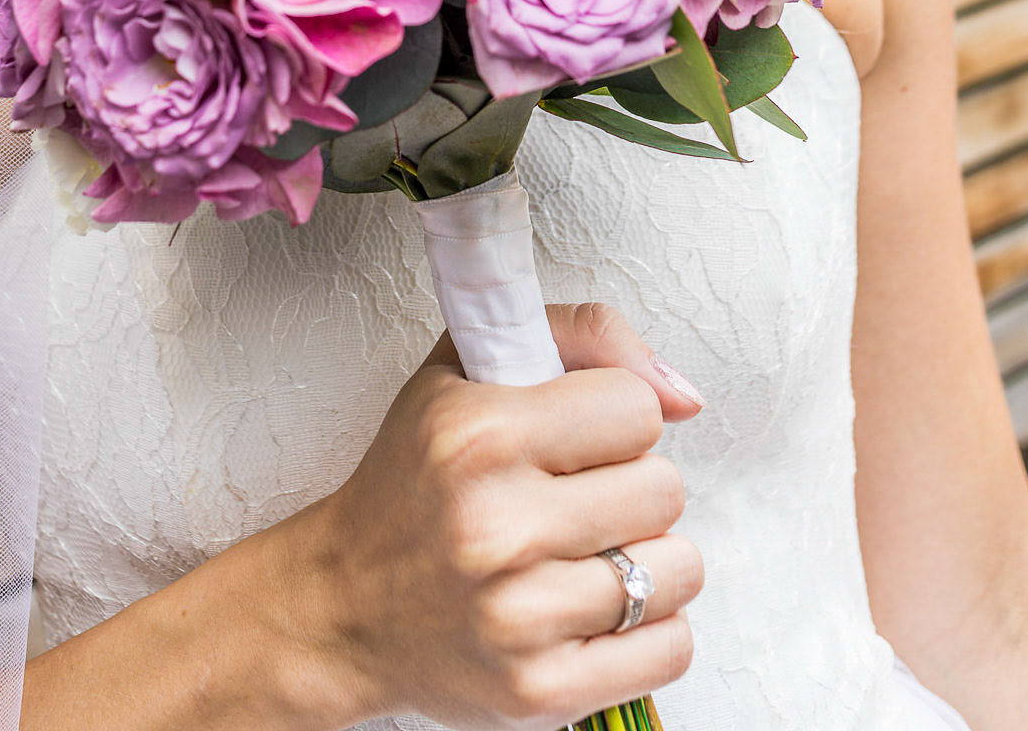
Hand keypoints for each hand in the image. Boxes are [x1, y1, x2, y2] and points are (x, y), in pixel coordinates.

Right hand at [300, 300, 704, 729]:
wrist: (342, 604)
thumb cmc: (415, 479)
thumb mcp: (469, 368)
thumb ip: (583, 337)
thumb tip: (685, 396)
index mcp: (480, 434)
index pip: (636, 408)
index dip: (616, 418)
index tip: (579, 437)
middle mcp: (498, 525)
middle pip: (664, 489)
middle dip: (631, 488)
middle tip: (577, 498)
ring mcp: (518, 617)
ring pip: (678, 569)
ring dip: (646, 559)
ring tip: (587, 553)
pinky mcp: (539, 691)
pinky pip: (668, 649)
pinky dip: (648, 628)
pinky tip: (594, 607)